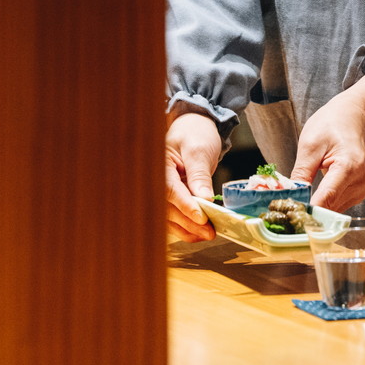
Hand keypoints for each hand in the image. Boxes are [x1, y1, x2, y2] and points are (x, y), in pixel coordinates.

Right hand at [164, 112, 222, 241]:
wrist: (192, 129)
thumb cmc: (194, 134)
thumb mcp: (199, 150)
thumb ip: (199, 174)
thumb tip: (204, 198)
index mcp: (158, 165)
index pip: (169, 190)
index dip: (185, 206)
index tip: (201, 218)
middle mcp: (155, 181)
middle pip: (168, 208)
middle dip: (189, 222)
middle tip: (210, 232)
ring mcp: (161, 191)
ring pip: (169, 217)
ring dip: (187, 229)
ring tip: (208, 235)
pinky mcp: (169, 199)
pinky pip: (173, 217)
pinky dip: (186, 227)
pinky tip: (199, 233)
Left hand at [292, 75, 364, 211]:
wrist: (350, 119)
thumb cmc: (330, 126)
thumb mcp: (310, 144)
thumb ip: (302, 174)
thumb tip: (293, 199)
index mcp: (349, 166)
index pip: (326, 197)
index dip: (307, 210)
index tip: (288, 217)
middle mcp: (360, 181)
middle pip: (330, 207)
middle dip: (308, 209)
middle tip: (285, 209)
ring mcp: (362, 189)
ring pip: (332, 210)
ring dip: (315, 208)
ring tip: (299, 199)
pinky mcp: (359, 193)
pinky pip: (336, 206)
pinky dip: (323, 204)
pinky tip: (313, 196)